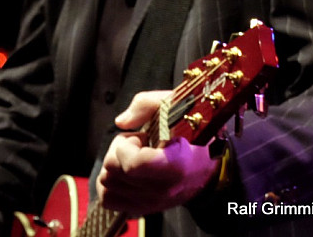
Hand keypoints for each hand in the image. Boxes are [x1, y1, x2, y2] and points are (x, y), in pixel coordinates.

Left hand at [96, 90, 217, 214]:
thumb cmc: (189, 133)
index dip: (126, 146)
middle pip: (113, 171)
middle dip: (119, 152)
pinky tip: (126, 172)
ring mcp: (152, 203)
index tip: (140, 137)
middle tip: (139, 145)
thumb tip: (121, 122)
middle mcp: (162, 190)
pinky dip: (110, 184)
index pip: (134, 164)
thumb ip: (145, 105)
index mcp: (175, 165)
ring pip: (106, 185)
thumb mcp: (175, 106)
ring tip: (135, 158)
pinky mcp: (143, 209)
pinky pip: (108, 199)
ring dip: (116, 166)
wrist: (206, 165)